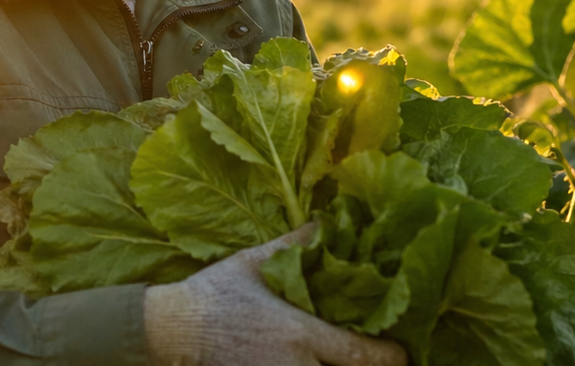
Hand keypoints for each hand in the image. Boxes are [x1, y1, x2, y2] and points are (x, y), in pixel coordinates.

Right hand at [143, 226, 406, 365]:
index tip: (402, 352)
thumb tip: (325, 223)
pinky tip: (315, 364)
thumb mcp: (254, 262)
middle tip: (377, 358)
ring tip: (347, 360)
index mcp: (301, 333)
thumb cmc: (214, 293)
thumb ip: (294, 245)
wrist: (172, 328)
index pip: (364, 356)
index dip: (392, 357)